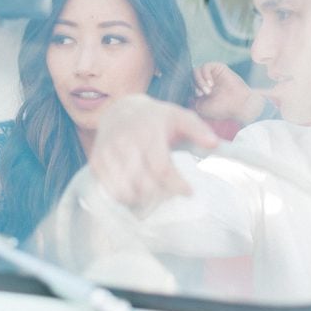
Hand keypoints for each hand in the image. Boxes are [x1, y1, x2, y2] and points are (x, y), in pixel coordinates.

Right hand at [89, 94, 218, 209]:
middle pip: (143, 184)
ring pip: (125, 191)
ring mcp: (108, 152)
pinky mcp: (96, 161)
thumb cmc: (156, 118)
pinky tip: (136, 191)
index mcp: (147, 131)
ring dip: (142, 199)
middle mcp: (125, 141)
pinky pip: (110, 190)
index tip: (189, 192)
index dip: (176, 185)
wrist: (120, 111)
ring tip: (153, 193)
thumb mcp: (180, 116)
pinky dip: (124, 197)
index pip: (162, 169)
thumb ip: (198, 129)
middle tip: (169, 193)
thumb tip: (214, 143)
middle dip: (160, 194)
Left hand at [193, 62, 268, 123]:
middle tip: (202, 94)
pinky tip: (211, 84)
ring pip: (196, 71)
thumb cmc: (222, 109)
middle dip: (194, 86)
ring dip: (199, 81)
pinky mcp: (219, 68)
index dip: (189, 89)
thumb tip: (185, 92)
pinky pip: (205, 66)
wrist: (239, 105)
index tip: (197, 98)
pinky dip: (205, 75)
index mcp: (201, 91)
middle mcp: (206, 81)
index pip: (188, 84)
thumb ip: (191, 99)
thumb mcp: (201, 108)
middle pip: (190, 77)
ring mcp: (212, 74)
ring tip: (207, 91)